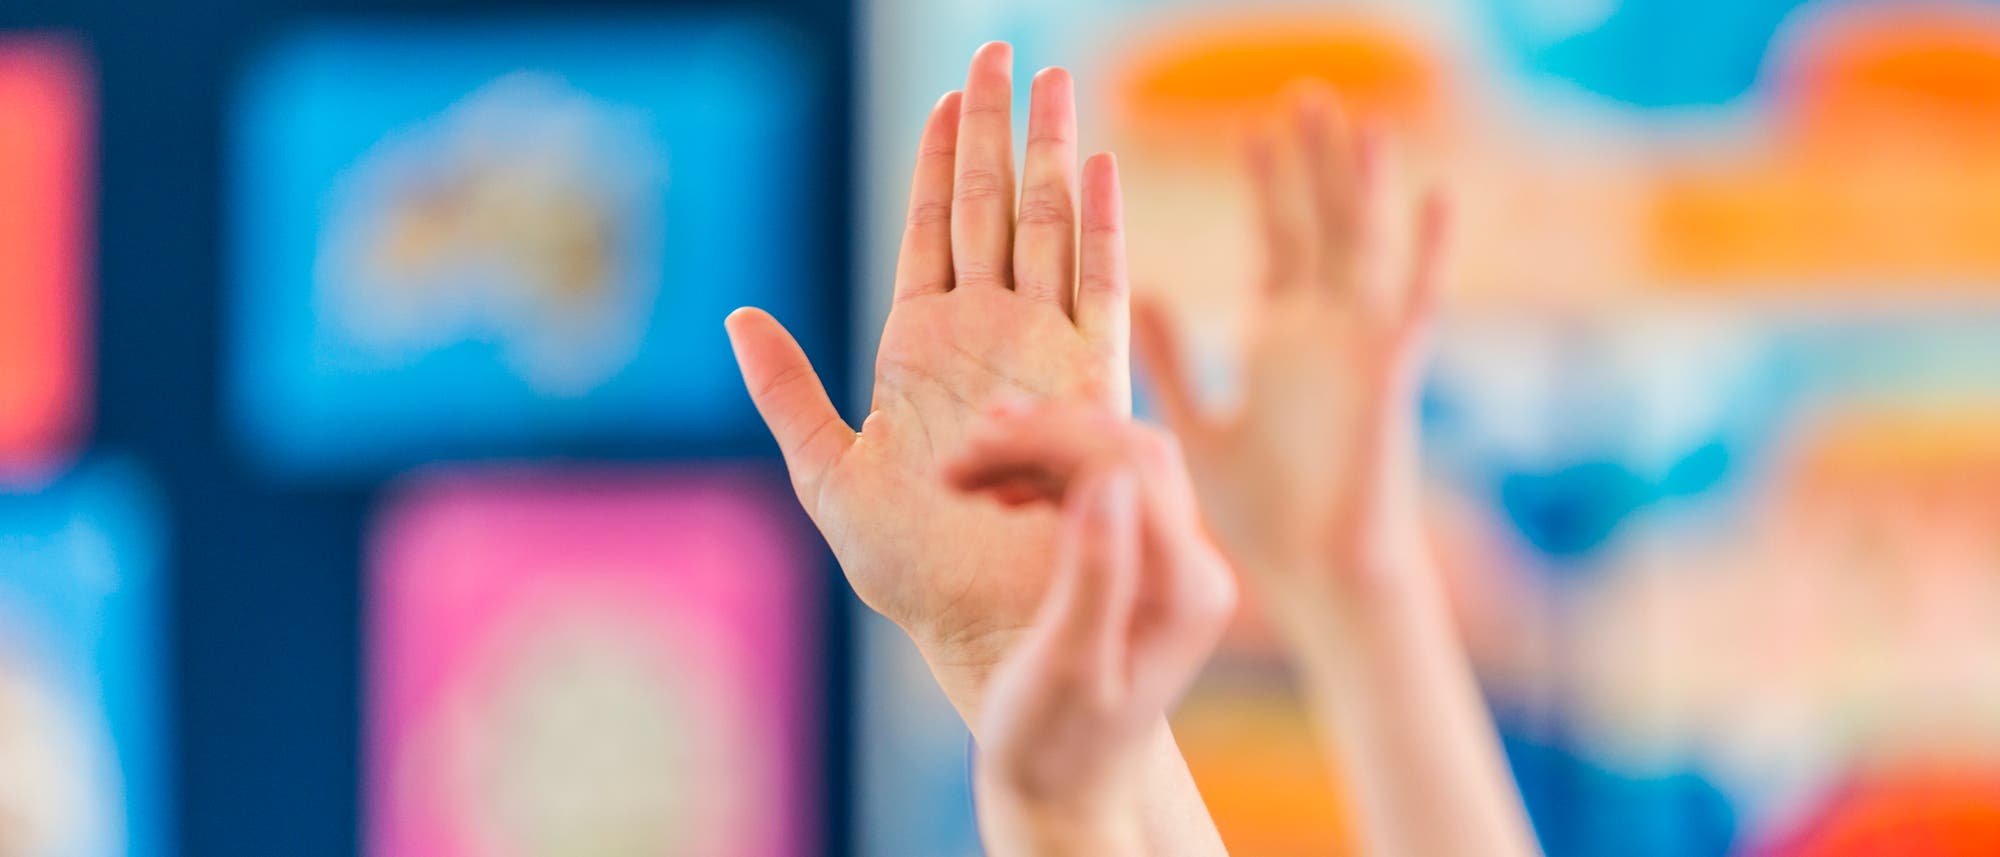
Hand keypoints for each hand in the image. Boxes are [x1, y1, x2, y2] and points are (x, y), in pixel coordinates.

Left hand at [725, 42, 1129, 718]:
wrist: (986, 624)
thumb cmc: (911, 569)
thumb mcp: (826, 476)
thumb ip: (788, 394)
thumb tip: (739, 316)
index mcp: (922, 344)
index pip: (931, 226)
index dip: (939, 157)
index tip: (949, 90)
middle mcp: (987, 333)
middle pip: (993, 206)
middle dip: (996, 126)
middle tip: (1003, 51)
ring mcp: (1041, 350)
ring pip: (1047, 227)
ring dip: (1048, 153)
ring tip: (1051, 81)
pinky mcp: (1089, 383)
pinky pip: (1099, 289)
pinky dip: (1099, 227)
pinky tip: (1097, 166)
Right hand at [944, 401, 1235, 856]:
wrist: (1063, 797)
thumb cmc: (1052, 748)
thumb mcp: (1065, 665)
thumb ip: (1094, 571)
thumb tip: (1105, 477)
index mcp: (1184, 589)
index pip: (1128, 464)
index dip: (1048, 440)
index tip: (967, 455)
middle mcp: (1194, 569)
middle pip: (1129, 449)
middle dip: (1042, 435)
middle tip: (960, 455)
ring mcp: (1174, 567)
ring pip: (1115, 461)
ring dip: (1039, 451)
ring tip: (965, 465)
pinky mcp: (1145, 568)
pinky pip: (1105, 489)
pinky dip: (1049, 475)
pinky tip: (1000, 489)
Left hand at [1131, 84, 1446, 638]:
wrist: (1314, 578)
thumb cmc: (1263, 518)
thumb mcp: (1196, 427)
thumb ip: (1174, 361)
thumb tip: (1141, 294)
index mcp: (1281, 340)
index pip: (1279, 242)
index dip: (1271, 186)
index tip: (1254, 128)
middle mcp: (1323, 334)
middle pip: (1322, 226)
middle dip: (1313, 163)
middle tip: (1304, 95)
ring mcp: (1358, 351)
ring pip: (1366, 248)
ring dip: (1363, 187)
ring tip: (1357, 120)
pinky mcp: (1385, 379)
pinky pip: (1413, 304)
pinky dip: (1427, 252)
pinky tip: (1435, 194)